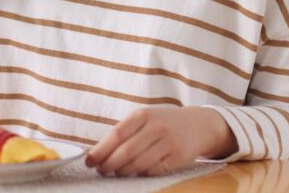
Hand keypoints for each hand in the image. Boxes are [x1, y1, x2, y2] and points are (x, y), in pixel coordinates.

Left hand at [84, 106, 236, 176]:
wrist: (198, 125)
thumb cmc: (163, 123)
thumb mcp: (145, 119)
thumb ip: (125, 132)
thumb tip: (99, 151)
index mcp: (143, 115)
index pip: (116, 135)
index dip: (100, 150)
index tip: (89, 160)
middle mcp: (156, 127)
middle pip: (126, 152)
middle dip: (109, 164)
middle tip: (101, 170)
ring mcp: (168, 143)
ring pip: (138, 164)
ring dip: (123, 172)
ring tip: (116, 171)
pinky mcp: (178, 158)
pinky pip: (153, 171)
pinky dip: (141, 173)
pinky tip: (136, 171)